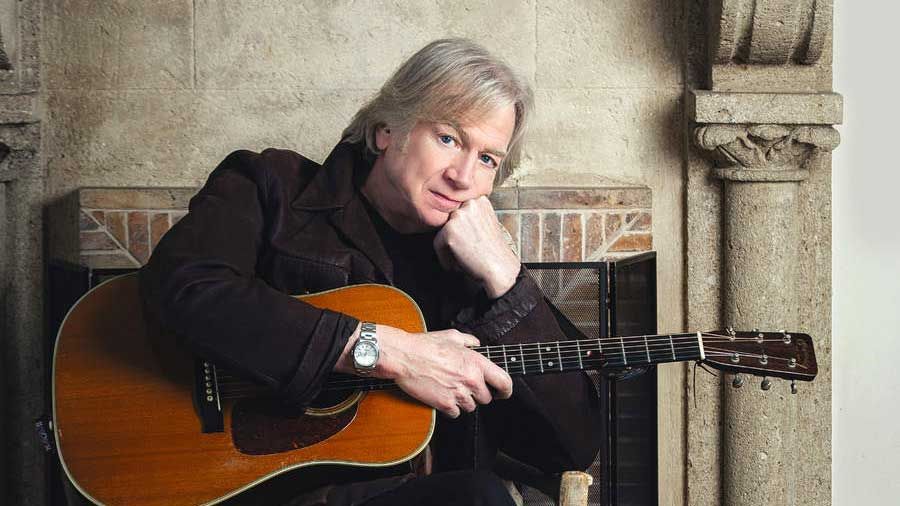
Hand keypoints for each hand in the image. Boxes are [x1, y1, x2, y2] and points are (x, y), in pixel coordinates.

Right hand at [335, 324, 513, 417]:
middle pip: (486, 398)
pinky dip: (451, 409)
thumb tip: (476, 344)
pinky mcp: (445, 404)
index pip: (504, 382)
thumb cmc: (425, 345)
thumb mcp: (451, 336)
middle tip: (465, 387)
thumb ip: (469, 341)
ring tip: (451, 390)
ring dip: (463, 401)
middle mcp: (471, 379)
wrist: (404, 357)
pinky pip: (456, 414)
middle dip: (478, 394)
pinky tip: (443, 397)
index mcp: (476, 363)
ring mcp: (458, 393)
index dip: (506, 390)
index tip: (503, 393)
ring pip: (471, 407)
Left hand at [433, 196, 520, 298]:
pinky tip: (458, 264)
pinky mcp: (450, 230)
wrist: (500, 269)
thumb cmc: (494, 252)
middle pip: (449, 220)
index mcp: (480, 200)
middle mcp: (470, 204)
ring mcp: (459, 215)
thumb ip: (471, 216)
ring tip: (463, 258)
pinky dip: (444, 257)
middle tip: (466, 251)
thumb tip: (452, 217)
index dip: (461, 230)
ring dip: (448, 246)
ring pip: (442, 231)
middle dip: (454, 237)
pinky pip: (437, 244)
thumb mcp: (486, 224)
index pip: (458, 211)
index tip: (468, 242)